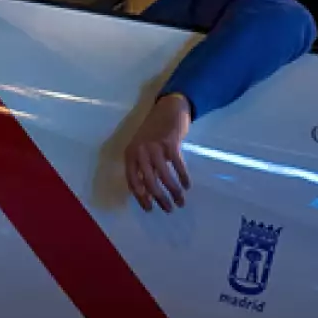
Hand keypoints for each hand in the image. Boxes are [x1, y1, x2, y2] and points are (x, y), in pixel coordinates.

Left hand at [125, 93, 192, 211]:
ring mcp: (155, 146)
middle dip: (160, 199)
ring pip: (164, 176)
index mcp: (131, 154)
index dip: (141, 197)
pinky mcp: (170, 142)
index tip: (150, 209)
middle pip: (149, 182)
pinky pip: (178, 165)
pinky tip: (187, 185)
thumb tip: (148, 193)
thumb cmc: (154, 132)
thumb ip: (144, 167)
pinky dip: (183, 178)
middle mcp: (140, 151)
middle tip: (169, 209)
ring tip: (180, 201)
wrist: (168, 108)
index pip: (133, 181)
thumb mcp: (142, 149)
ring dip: (174, 192)